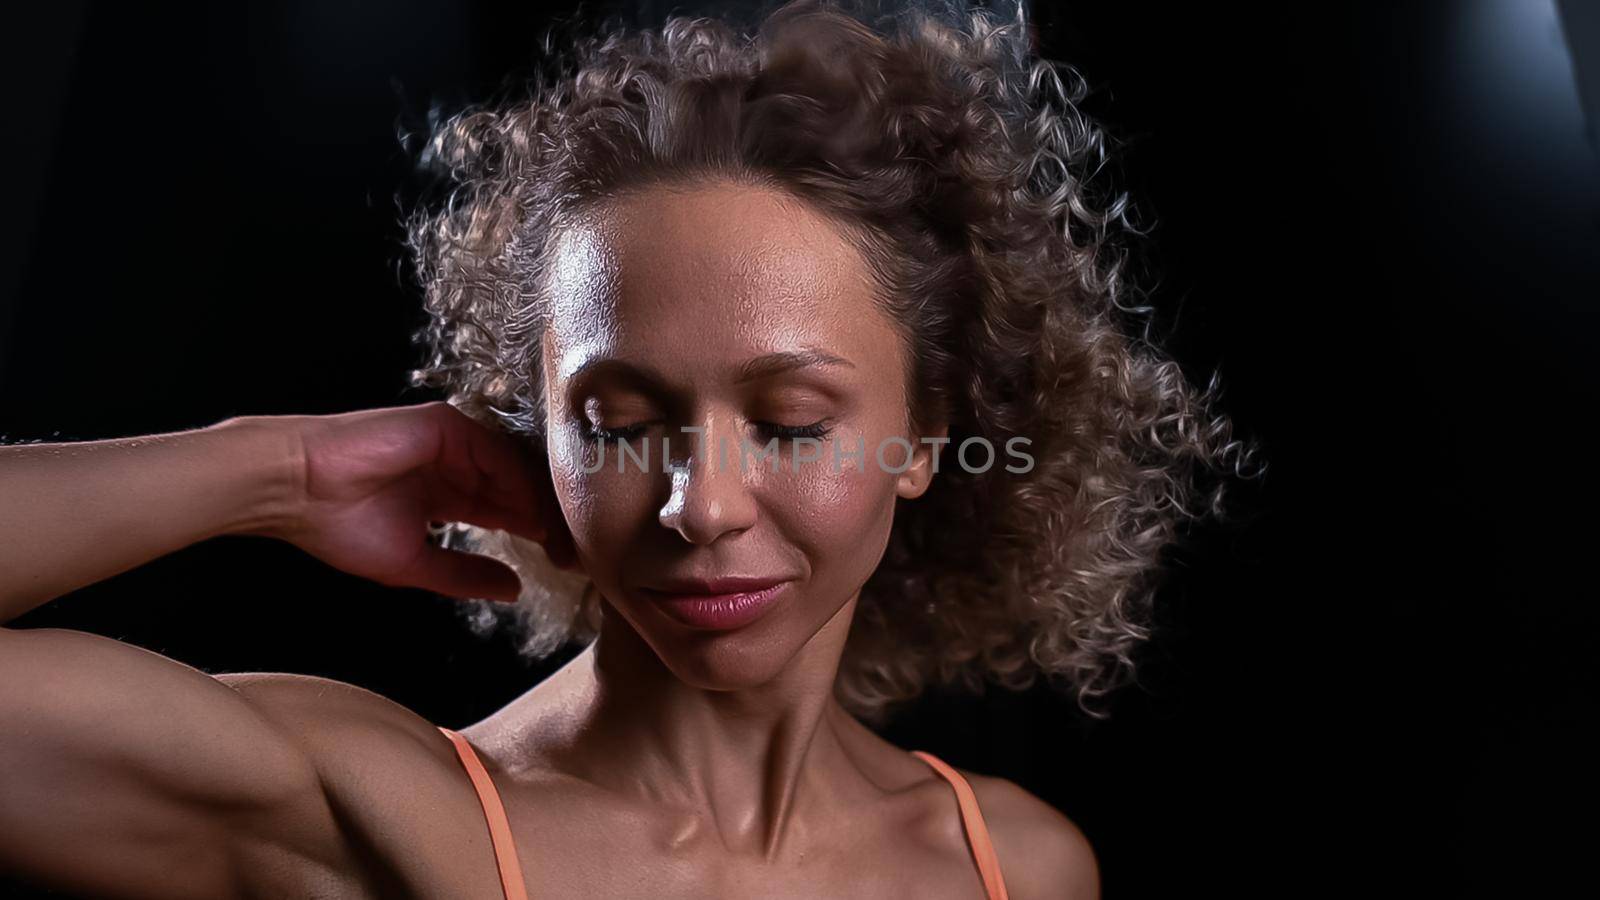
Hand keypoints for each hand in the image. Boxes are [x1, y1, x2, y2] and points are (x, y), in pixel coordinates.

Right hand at [246, 401, 580, 602]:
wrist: (296, 489)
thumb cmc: (338, 524)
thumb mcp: (414, 563)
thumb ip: (465, 575)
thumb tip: (513, 591)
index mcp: (446, 494)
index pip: (505, 511)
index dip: (535, 535)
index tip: (565, 564)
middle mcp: (455, 465)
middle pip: (518, 489)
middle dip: (549, 521)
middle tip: (580, 553)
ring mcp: (452, 442)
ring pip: (513, 471)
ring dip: (541, 505)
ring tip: (565, 539)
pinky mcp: (446, 425)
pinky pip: (495, 454)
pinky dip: (518, 483)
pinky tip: (535, 515)